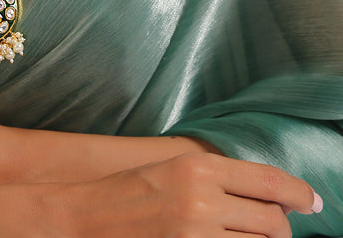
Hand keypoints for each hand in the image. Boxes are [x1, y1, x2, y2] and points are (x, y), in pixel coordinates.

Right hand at [57, 153, 321, 237]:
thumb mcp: (172, 170)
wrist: (85, 218)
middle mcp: (203, 199)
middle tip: (278, 230)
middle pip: (270, 221)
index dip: (298, 193)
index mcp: (198, 167)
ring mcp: (196, 234)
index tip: (312, 203)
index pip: (268, 181)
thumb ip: (213, 177)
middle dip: (281, 229)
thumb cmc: (127, 192)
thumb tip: (260, 192)